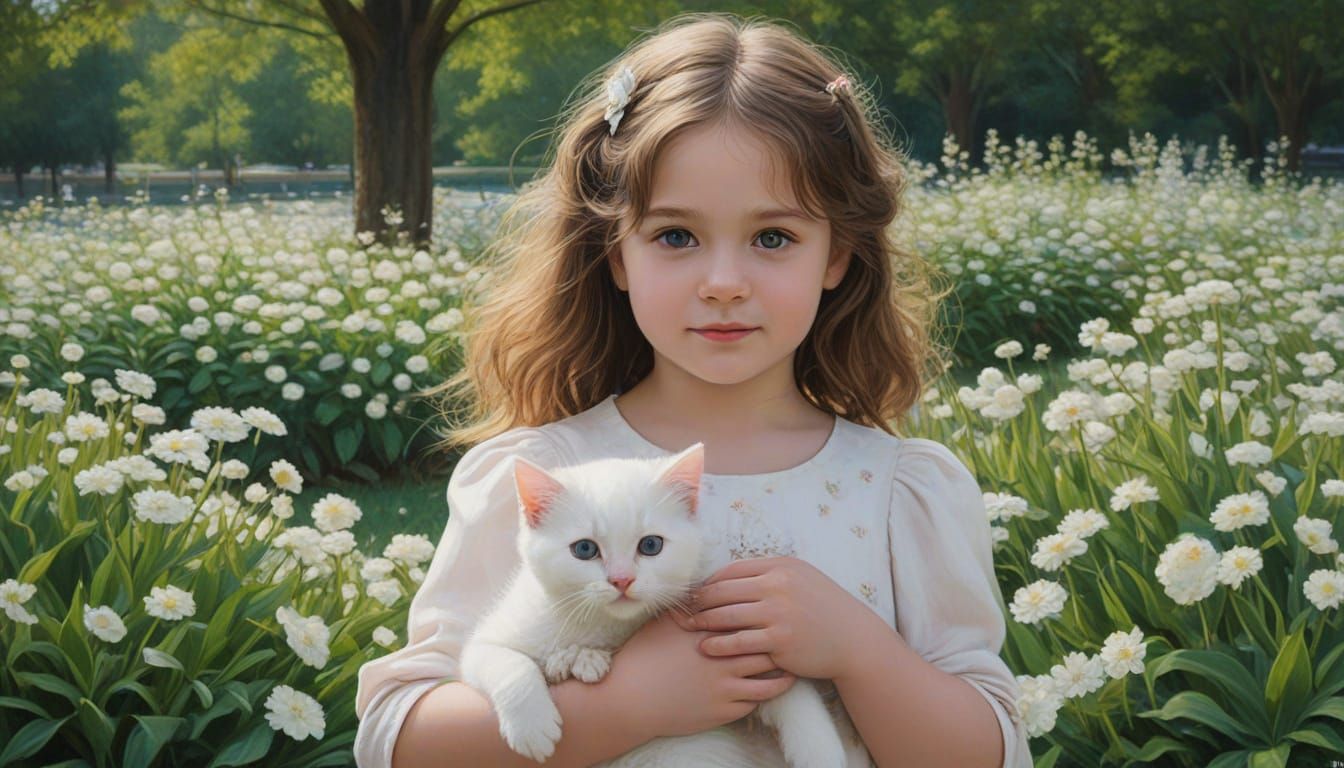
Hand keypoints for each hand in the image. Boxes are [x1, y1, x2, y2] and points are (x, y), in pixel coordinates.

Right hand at [598, 611, 797, 741]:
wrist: (631, 698)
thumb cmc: (645, 655)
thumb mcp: (665, 622)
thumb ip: (688, 603)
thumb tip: (703, 584)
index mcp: (712, 632)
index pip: (752, 619)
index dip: (770, 614)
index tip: (782, 610)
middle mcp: (724, 658)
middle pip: (768, 646)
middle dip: (784, 642)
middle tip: (798, 635)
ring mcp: (726, 687)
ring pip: (769, 679)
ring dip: (783, 671)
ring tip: (793, 664)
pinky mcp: (724, 711)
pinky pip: (756, 702)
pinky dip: (768, 693)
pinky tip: (772, 686)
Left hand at [684, 556, 871, 680]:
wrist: (852, 639)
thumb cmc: (822, 608)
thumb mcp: (800, 579)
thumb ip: (768, 574)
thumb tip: (730, 576)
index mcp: (780, 566)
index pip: (731, 571)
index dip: (709, 582)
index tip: (695, 593)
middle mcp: (778, 586)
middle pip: (724, 591)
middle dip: (699, 601)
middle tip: (682, 610)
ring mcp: (778, 613)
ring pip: (727, 616)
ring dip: (703, 622)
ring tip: (689, 628)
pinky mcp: (779, 641)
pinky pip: (739, 642)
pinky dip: (719, 645)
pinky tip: (706, 648)